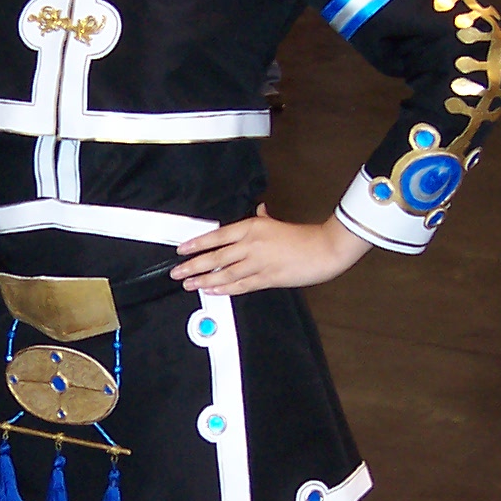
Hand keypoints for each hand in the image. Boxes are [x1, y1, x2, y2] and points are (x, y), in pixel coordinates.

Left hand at [171, 209, 370, 295]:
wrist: (324, 249)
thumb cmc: (303, 237)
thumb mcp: (277, 222)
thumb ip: (263, 218)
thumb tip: (258, 210)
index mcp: (252, 227)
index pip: (217, 236)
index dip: (197, 244)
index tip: (182, 250)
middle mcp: (251, 245)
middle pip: (215, 256)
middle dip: (193, 265)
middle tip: (177, 272)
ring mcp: (258, 263)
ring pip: (224, 273)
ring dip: (203, 280)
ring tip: (189, 284)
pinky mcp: (266, 279)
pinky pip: (240, 285)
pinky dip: (224, 289)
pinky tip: (211, 290)